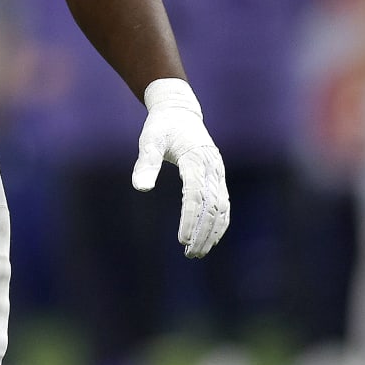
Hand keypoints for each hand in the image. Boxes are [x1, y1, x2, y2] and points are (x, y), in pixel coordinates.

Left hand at [131, 78, 229, 258]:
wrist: (179, 111)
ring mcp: (218, 172)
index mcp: (195, 159)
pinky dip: (219, 222)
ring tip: (197, 252)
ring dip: (212, 231)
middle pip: (212, 206)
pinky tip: (210, 239)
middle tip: (190, 253)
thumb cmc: (161, 127)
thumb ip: (146, 163)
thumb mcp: (149, 141)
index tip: (182, 239)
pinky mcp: (218, 176)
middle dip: (203, 232)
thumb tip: (141, 188)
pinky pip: (223, 203)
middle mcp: (211, 167)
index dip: (191, 219)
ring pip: (221, 207)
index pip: (196, 195)